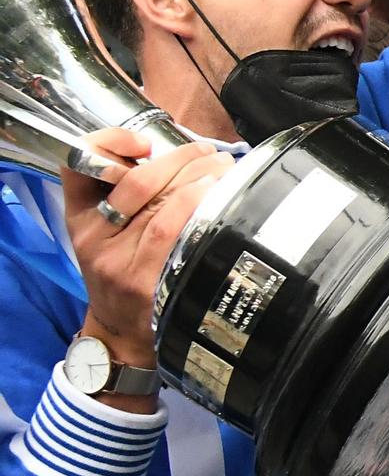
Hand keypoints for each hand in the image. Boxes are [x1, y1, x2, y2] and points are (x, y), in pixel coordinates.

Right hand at [63, 131, 234, 369]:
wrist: (122, 333)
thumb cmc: (121, 274)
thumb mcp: (103, 236)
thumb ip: (120, 196)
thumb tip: (173, 155)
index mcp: (82, 222)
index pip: (81, 168)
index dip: (110, 143)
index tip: (143, 141)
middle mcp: (95, 240)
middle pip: (136, 181)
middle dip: (178, 158)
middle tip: (207, 151)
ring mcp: (120, 263)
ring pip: (158, 202)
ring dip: (197, 177)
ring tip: (221, 167)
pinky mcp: (147, 282)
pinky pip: (172, 232)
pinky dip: (196, 206)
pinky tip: (216, 195)